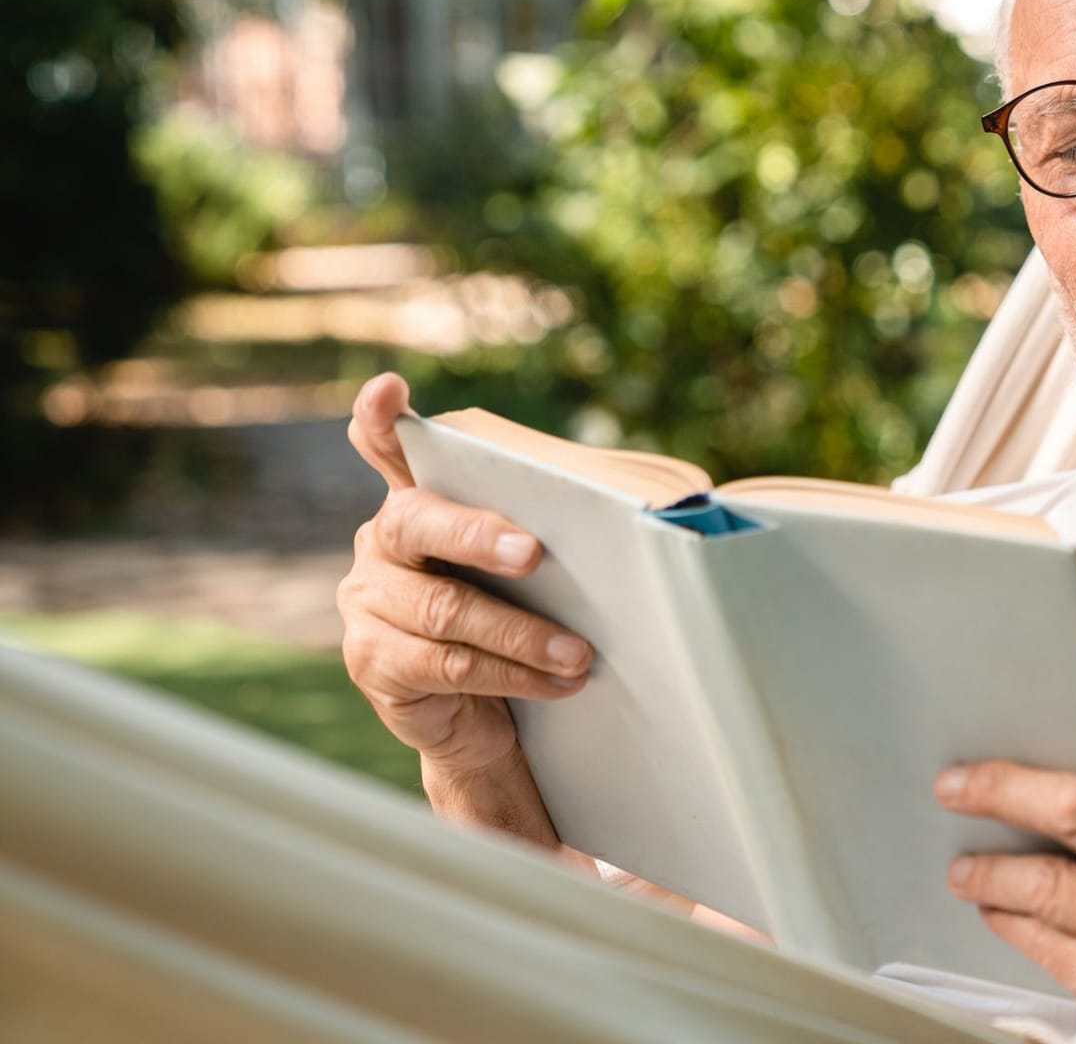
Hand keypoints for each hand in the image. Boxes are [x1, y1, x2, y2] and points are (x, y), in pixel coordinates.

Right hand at [337, 373, 595, 778]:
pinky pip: (448, 666)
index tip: (391, 389)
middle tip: (534, 553)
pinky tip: (561, 681)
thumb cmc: (523, 618)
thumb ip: (557, 521)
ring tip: (581, 653)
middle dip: (478, 534)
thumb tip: (673, 497)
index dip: (381, 420)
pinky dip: (514, 673)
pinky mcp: (375, 663)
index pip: (386, 448)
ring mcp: (368, 603)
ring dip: (522, 633)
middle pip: (415, 521)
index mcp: (418, 500)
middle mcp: (379, 543)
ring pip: (445, 609)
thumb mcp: (537, 567)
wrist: (490, 719)